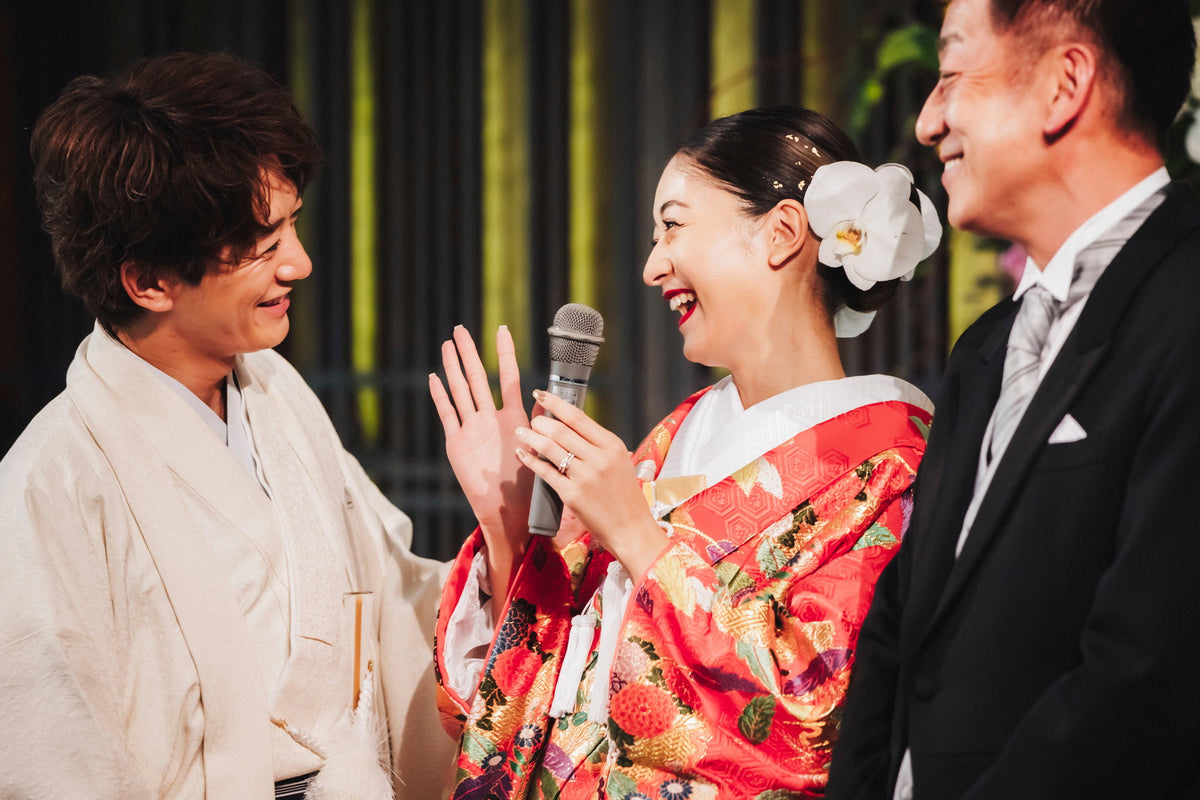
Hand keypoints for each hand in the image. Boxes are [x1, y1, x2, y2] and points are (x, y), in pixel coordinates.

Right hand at [430, 325, 531, 593]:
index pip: (508, 377)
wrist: (511, 514)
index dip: (504, 354)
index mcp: (513, 418)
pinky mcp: (457, 444)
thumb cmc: (531, 487)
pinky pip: (448, 415)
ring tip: (447, 345)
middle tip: (460, 328)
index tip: (502, 329)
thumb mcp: (541, 449)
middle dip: (470, 353)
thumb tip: (552, 399)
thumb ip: (543, 423)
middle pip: (477, 377)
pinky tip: (434, 378)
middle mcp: (490, 419)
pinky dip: (441, 396)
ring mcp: (472, 429)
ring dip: (453, 368)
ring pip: (460, 391)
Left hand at [515, 390, 667, 580]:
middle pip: (560, 430)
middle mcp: (599, 458)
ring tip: (521, 433)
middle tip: (531, 421)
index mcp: (612, 445)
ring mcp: (585, 477)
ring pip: (549, 448)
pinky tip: (523, 454)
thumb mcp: (620, 462)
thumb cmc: (625, 496)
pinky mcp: (572, 495)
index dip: (555, 403)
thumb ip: (598, 445)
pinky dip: (530, 460)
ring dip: (531, 437)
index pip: (578, 417)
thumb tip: (569, 425)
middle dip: (540, 422)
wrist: (632, 530)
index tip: (541, 395)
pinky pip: (545, 472)